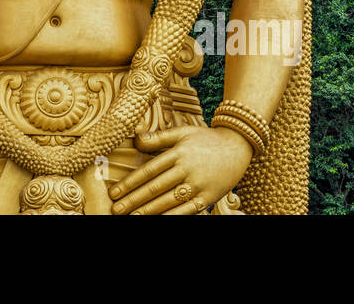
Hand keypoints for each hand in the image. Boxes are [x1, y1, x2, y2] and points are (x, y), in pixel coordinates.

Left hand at [108, 125, 252, 214]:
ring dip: (149, 211)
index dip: (130, 183)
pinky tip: (159, 220)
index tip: (114, 193)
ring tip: (133, 217)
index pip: (149, 171)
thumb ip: (158, 137)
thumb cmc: (206, 139)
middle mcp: (187, 169)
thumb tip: (135, 139)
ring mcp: (199, 185)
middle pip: (156, 188)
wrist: (238, 146)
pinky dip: (173, 216)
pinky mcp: (209, 197)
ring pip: (169, 201)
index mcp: (178, 153)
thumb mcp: (182, 132)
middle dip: (134, 201)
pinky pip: (188, 210)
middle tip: (117, 210)